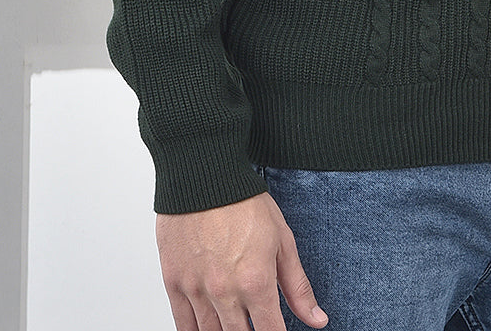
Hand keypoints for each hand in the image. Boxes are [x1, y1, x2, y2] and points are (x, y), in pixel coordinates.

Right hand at [157, 193, 327, 329]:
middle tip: (255, 323)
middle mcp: (225, 291)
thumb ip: (298, 286)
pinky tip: (207, 330)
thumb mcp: (282, 240)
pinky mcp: (174, 282)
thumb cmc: (243, 201)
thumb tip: (317, 320)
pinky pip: (183, 324)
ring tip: (235, 323)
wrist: (202, 175)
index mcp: (256, 282)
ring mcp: (196, 289)